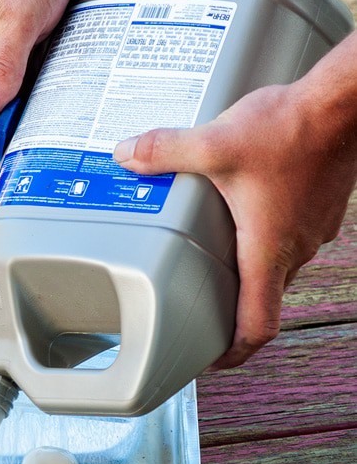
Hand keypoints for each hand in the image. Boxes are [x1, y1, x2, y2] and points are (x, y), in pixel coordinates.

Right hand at [0, 0, 92, 169]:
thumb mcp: (19, 14)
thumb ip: (2, 63)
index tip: (9, 160)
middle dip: (18, 142)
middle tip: (49, 151)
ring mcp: (18, 55)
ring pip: (21, 105)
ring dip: (41, 120)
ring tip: (67, 129)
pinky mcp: (41, 44)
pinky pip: (43, 82)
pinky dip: (57, 96)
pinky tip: (78, 97)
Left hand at [114, 58, 356, 367]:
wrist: (344, 103)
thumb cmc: (294, 128)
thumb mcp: (217, 142)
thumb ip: (167, 151)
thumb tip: (128, 155)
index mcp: (268, 251)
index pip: (258, 327)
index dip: (235, 353)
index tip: (213, 361)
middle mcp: (294, 250)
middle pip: (263, 299)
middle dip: (233, 310)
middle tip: (203, 309)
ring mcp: (311, 231)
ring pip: (277, 268)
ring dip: (250, 271)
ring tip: (219, 260)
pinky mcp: (319, 210)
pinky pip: (291, 240)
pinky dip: (267, 241)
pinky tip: (248, 214)